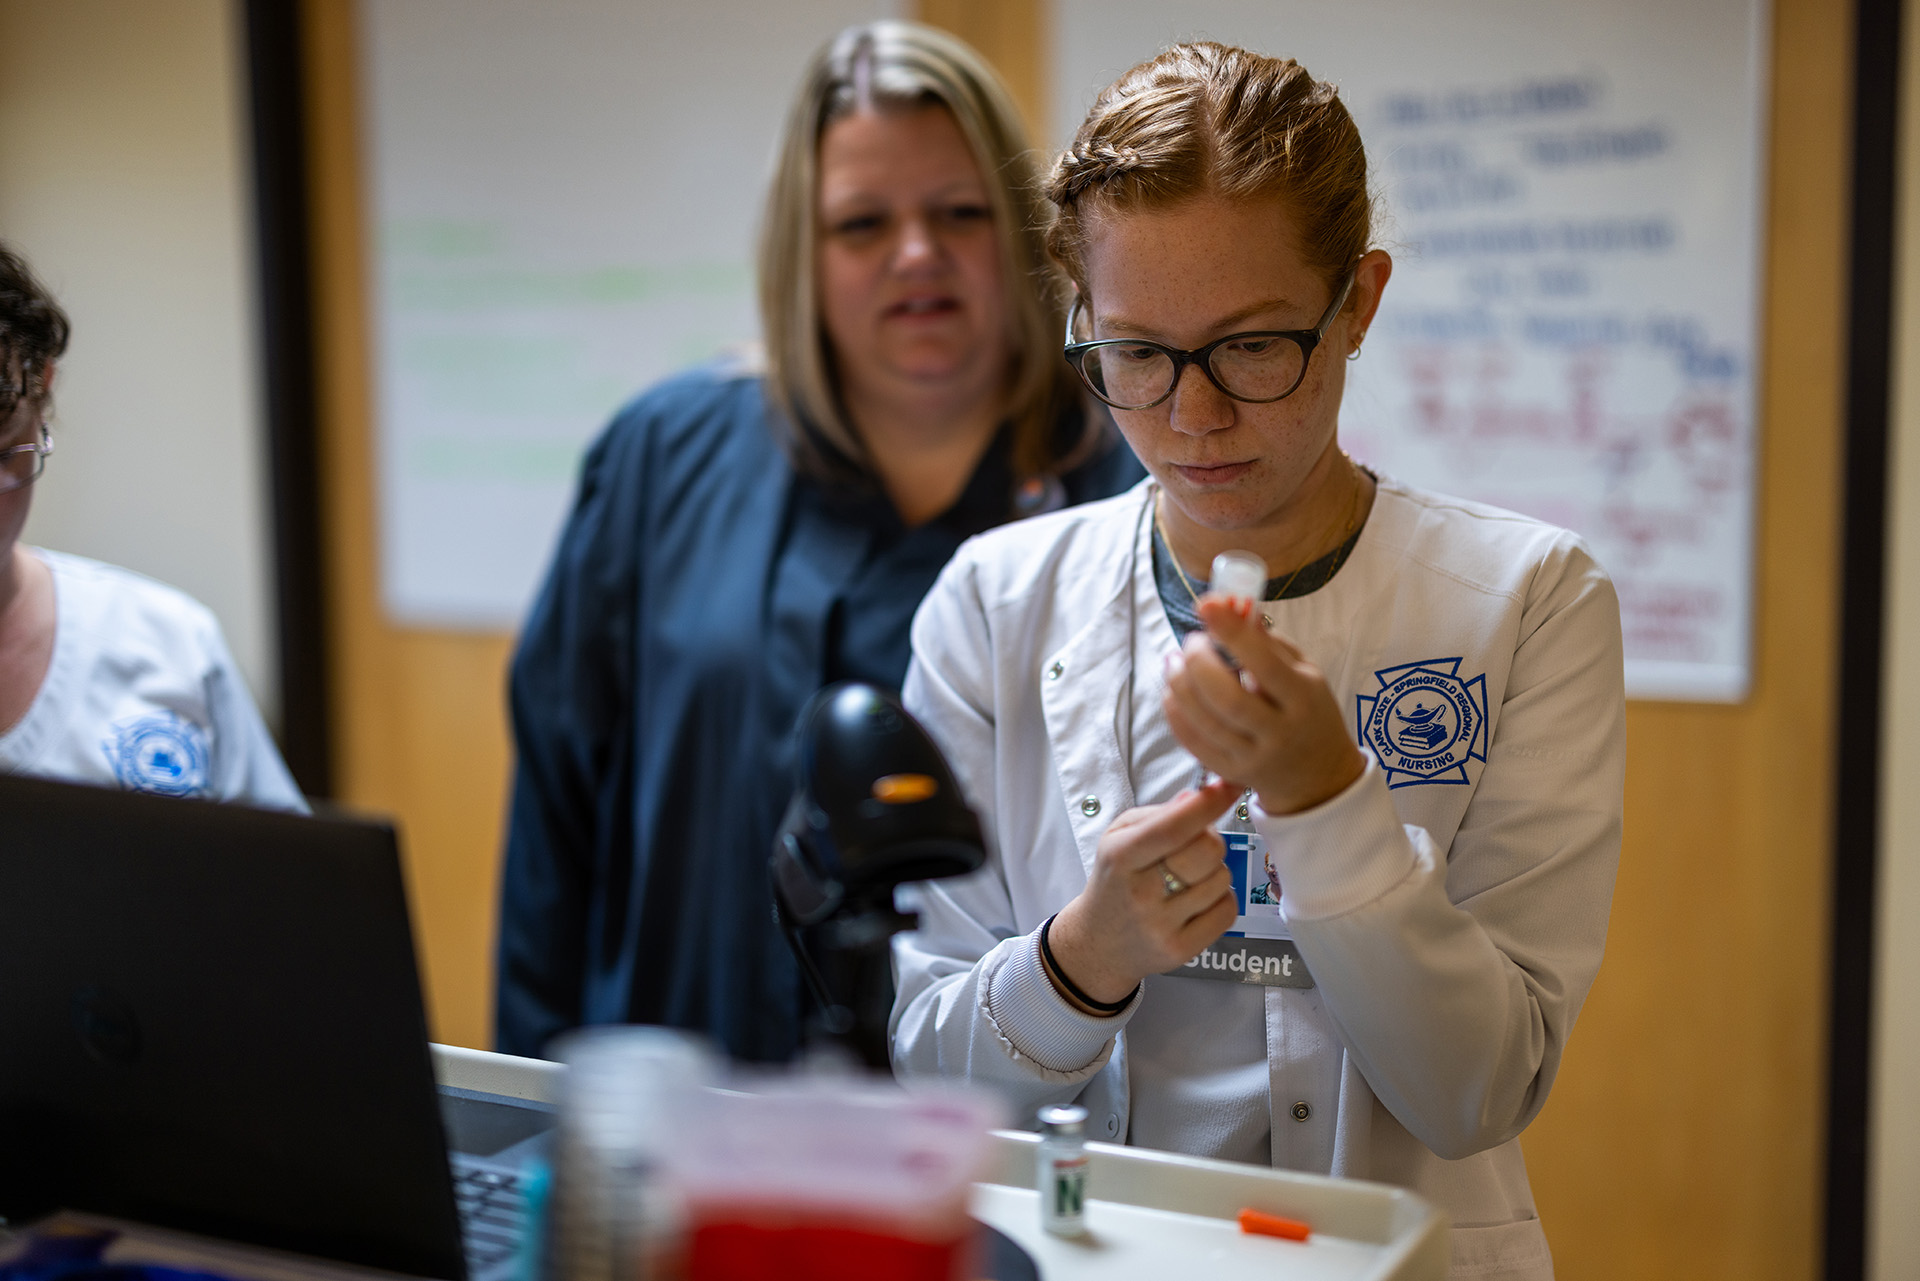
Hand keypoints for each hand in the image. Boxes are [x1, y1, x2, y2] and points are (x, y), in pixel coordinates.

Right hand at [1046, 780, 1240, 1005]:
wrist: (1099, 943)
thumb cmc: (1116, 881)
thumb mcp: (1118, 838)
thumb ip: (1158, 815)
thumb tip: (1199, 797)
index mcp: (1121, 856)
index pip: (1173, 827)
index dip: (1207, 804)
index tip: (1229, 786)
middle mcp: (1140, 893)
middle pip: (1207, 849)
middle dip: (1210, 838)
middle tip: (1194, 845)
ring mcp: (1161, 925)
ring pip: (1222, 878)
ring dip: (1214, 871)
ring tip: (1189, 878)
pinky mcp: (1182, 949)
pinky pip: (1227, 910)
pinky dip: (1221, 898)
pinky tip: (1199, 900)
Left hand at [1162, 597, 1365, 816]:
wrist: (1319, 774)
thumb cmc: (1309, 711)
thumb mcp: (1305, 673)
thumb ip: (1270, 644)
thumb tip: (1234, 610)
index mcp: (1304, 698)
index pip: (1264, 664)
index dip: (1232, 633)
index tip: (1207, 605)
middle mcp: (1280, 731)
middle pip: (1228, 697)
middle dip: (1199, 662)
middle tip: (1191, 641)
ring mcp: (1253, 756)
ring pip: (1205, 720)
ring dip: (1179, 684)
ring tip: (1173, 661)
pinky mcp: (1230, 772)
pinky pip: (1193, 742)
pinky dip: (1175, 712)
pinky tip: (1172, 691)